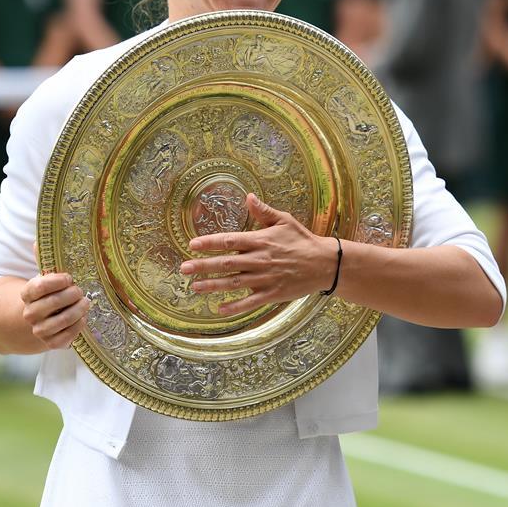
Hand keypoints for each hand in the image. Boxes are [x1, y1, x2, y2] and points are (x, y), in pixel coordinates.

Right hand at [20, 271, 89, 349]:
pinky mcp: (50, 342)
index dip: (58, 281)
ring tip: (85, 303)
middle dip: (72, 294)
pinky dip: (78, 325)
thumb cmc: (51, 295)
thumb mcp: (50, 282)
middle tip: (80, 291)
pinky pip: (67, 335)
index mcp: (27, 295)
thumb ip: (57, 278)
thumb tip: (70, 279)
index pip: (40, 286)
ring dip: (78, 309)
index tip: (69, 278)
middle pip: (54, 302)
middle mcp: (30, 313)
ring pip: (63, 319)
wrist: (44, 318)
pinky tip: (82, 317)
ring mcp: (39, 329)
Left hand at [180, 194, 338, 316]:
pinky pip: (250, 302)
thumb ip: (263, 211)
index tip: (192, 244)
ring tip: (194, 287)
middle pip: (226, 263)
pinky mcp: (272, 293)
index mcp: (260, 240)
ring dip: (213, 285)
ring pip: (234, 283)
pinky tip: (219, 309)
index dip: (210, 242)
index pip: (230, 241)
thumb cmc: (302, 240)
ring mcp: (265, 278)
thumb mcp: (284, 220)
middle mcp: (260, 259)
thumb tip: (248, 197)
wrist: (324, 264)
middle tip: (183, 268)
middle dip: (203, 265)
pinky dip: (235, 307)